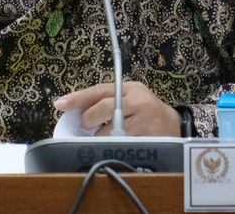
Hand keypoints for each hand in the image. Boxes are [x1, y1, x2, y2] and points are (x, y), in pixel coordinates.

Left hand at [55, 82, 180, 136]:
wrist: (174, 125)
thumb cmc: (145, 112)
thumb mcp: (130, 98)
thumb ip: (107, 100)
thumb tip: (75, 110)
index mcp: (130, 88)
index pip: (100, 90)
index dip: (78, 98)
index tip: (60, 104)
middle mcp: (138, 101)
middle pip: (104, 108)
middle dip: (89, 119)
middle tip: (87, 127)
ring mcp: (144, 119)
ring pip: (110, 130)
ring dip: (101, 137)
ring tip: (104, 138)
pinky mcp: (148, 137)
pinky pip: (122, 144)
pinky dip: (113, 147)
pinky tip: (114, 146)